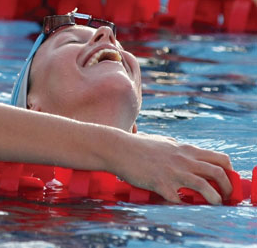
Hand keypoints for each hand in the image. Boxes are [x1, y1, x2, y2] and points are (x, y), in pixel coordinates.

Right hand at [104, 131, 232, 204]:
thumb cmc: (139, 146)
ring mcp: (173, 172)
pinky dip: (183, 205)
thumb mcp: (164, 142)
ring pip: (205, 187)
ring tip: (214, 204)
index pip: (218, 158)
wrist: (119, 149)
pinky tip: (182, 206)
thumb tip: (186, 154)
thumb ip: (178, 148)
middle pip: (218, 172)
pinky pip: (179, 200)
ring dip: (214, 199)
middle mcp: (183, 160)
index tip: (226, 180)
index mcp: (185, 150)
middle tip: (225, 195)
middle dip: (227, 187)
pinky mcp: (161, 184)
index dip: (228, 171)